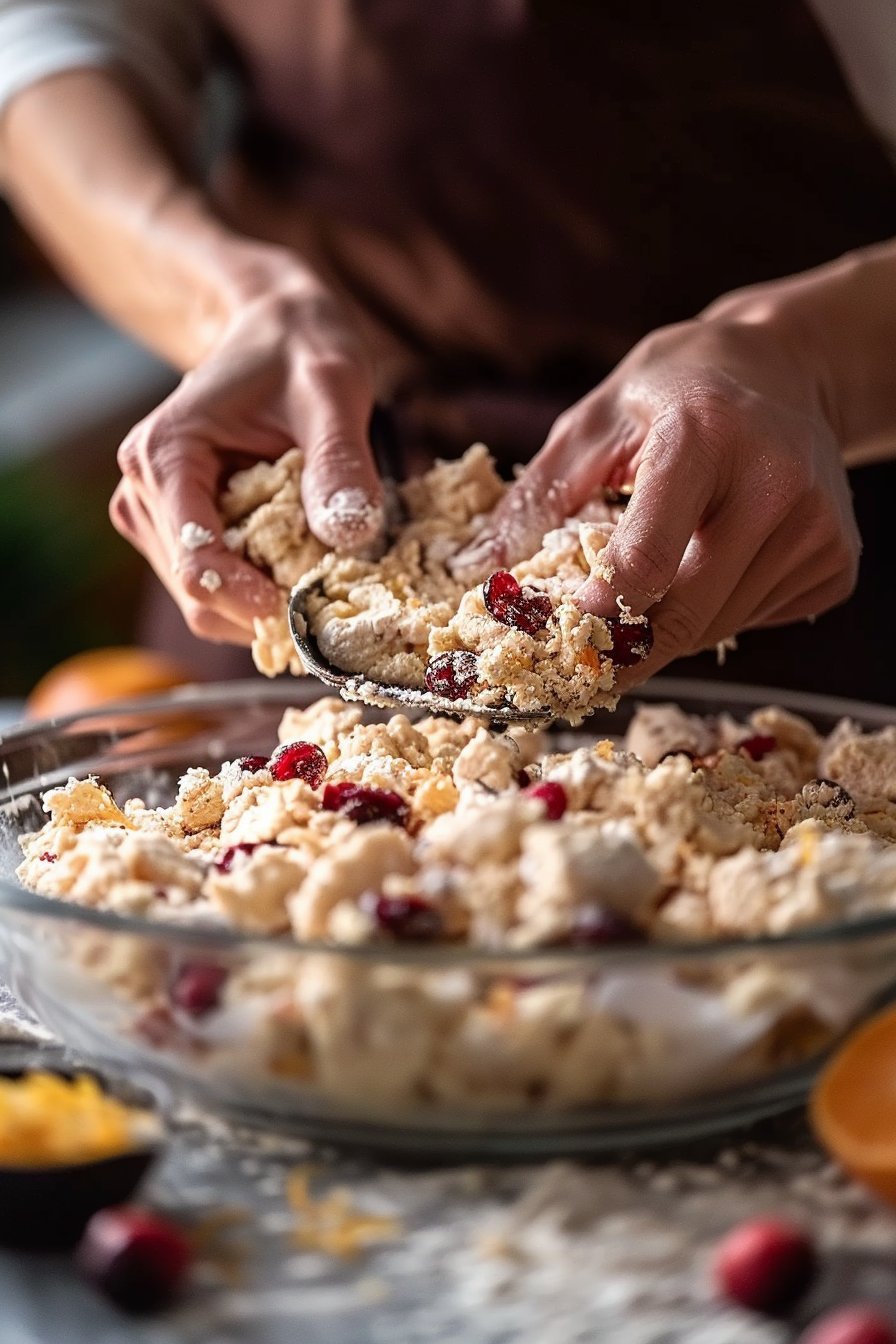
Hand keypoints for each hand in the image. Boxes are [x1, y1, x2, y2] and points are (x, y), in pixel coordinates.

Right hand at [110, 276, 381, 642]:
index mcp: (165, 455)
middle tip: (337, 600)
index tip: (311, 612)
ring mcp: (155, 520)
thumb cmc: (301, 352)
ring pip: (206, 605)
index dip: (252, 599)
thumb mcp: (333, 391)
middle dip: (267, 608)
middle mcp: (142, 493)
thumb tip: (348, 535)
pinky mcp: (178, 535)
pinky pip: (219, 594)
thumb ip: (338, 460)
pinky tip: (304, 569)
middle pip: (199, 593)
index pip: (196, 560)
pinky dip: (263, 596)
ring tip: (324, 576)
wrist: (277, 333)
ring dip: (267, 606)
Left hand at [453, 307, 859, 680]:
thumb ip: (536, 500)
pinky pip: (758, 621)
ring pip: (719, 628)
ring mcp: (818, 526)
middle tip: (583, 656)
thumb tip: (472, 570)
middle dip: (625, 648)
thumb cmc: (673, 392)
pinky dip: (718, 613)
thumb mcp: (593, 425)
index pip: (649, 558)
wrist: (782, 368)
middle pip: (687, 614)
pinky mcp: (839, 559)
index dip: (599, 612)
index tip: (562, 633)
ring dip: (669, 630)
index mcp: (703, 438)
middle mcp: (775, 482)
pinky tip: (711, 563)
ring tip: (653, 583)